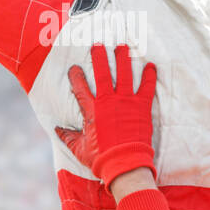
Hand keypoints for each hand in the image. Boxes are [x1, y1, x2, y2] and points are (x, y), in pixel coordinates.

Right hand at [56, 43, 157, 189]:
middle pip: (102, 74)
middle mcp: (108, 101)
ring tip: (122, 46)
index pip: (80, 88)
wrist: (125, 165)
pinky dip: (149, 76)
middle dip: (99, 57)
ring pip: (124, 74)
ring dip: (123, 59)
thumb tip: (57, 130)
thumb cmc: (101, 159)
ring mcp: (126, 102)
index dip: (76, 76)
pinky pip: (146, 87)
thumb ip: (68, 137)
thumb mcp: (80, 149)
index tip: (74, 67)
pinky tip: (151, 66)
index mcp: (92, 111)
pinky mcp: (142, 107)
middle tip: (98, 45)